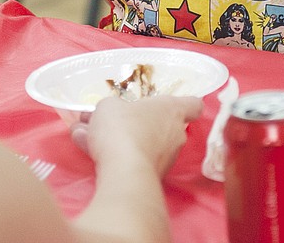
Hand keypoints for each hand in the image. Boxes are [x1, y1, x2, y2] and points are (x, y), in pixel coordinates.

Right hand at [71, 95, 202, 176]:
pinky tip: (91, 153)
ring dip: (123, 142)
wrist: (124, 172)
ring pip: (146, 145)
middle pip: (164, 126)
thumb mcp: (109, 107)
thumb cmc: (123, 127)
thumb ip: (112, 108)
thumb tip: (108, 113)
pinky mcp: (153, 178)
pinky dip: (117, 159)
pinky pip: (134, 162)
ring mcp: (167, 159)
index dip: (185, 104)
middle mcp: (175, 134)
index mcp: (172, 110)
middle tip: (115, 122)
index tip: (170, 105)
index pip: (193, 105)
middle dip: (140, 124)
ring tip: (91, 137)